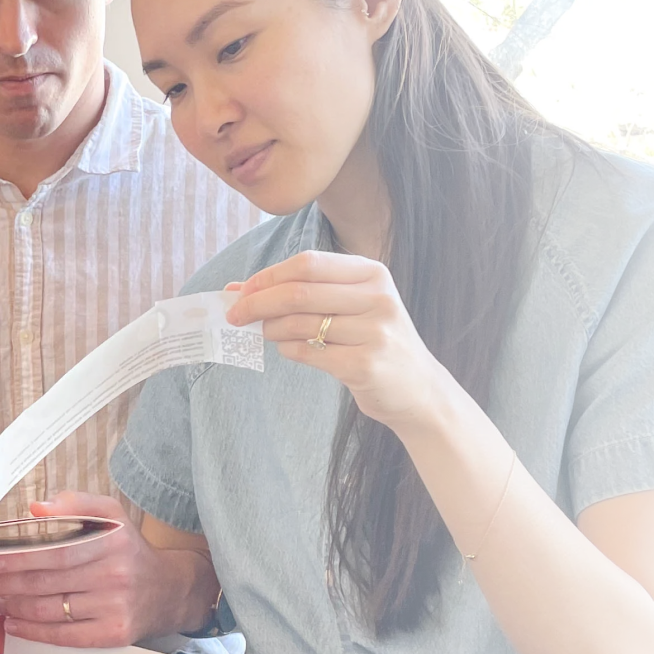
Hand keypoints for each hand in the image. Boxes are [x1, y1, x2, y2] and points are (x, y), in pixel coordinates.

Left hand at [0, 493, 200, 647]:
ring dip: (15, 606)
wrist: (169, 590)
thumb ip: (74, 504)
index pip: (55, 550)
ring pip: (52, 608)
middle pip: (48, 580)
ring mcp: (115, 606)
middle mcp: (115, 573)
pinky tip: (14, 623)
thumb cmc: (128, 548)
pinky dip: (34, 631)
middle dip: (6, 583)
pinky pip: (65, 635)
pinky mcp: (114, 634)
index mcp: (112, 538)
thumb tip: (35, 508)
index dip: (19, 557)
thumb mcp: (110, 514)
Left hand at [227, 250, 458, 432]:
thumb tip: (239, 288)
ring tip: (267, 334)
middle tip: (235, 315)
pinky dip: (288, 350)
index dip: (268, 276)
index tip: (242, 290)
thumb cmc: (374, 340)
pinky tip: (289, 349)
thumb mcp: (351, 306)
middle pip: (298, 293)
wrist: (418, 389)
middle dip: (257, 303)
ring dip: (271, 330)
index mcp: (372, 274)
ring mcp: (374, 332)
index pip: (308, 264)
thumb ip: (303, 292)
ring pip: (299, 324)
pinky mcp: (365, 365)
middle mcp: (377, 298)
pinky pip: (308, 352)